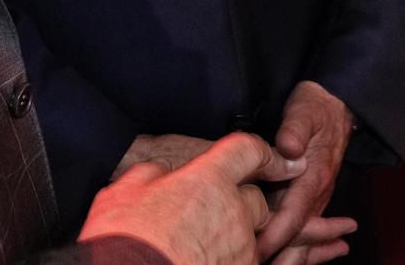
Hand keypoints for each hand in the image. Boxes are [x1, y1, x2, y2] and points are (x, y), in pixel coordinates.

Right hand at [79, 132, 300, 264]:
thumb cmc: (123, 240)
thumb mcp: (125, 191)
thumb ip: (153, 174)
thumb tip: (160, 175)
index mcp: (208, 179)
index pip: (249, 151)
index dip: (265, 153)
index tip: (281, 160)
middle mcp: (232, 211)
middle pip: (256, 199)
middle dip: (244, 204)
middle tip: (215, 214)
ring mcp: (239, 249)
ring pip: (252, 237)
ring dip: (235, 238)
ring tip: (204, 245)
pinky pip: (243, 262)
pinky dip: (230, 260)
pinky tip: (205, 259)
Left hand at [256, 81, 354, 259]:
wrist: (337, 105)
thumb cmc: (315, 108)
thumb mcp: (304, 111)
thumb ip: (295, 129)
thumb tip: (288, 148)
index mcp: (313, 176)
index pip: (293, 215)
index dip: (275, 236)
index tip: (257, 250)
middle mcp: (317, 192)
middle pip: (299, 234)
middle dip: (282, 255)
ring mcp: (315, 196)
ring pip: (303, 234)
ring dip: (289, 253)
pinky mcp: (310, 195)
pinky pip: (304, 226)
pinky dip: (299, 245)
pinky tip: (291, 259)